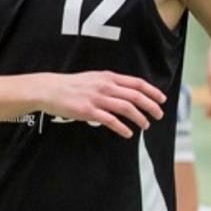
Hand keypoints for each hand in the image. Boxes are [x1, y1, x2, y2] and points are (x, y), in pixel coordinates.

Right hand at [40, 71, 165, 137]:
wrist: (49, 89)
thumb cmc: (70, 86)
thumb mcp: (93, 78)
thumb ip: (109, 84)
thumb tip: (125, 93)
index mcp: (108, 77)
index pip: (136, 83)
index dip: (152, 91)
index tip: (161, 99)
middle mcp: (105, 86)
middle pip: (135, 96)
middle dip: (151, 106)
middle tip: (158, 115)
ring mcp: (97, 99)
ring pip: (126, 108)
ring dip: (139, 118)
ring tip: (145, 125)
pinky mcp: (88, 111)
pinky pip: (110, 120)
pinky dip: (122, 128)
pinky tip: (128, 133)